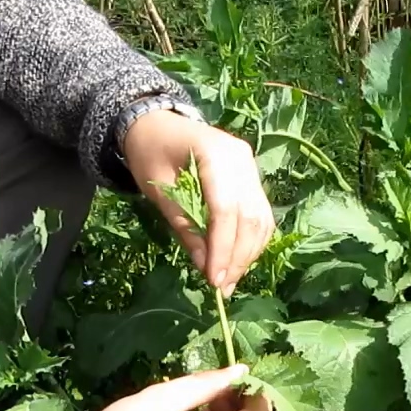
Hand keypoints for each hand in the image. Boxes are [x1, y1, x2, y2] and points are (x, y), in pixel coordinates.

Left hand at [122, 109, 274, 296]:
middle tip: (222, 288)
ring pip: (261, 219)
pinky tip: (237, 260)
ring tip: (229, 280)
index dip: (222, 249)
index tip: (214, 280)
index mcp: (215, 153)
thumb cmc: (149, 152)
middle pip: (249, 217)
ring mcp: (250, 167)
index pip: (226, 210)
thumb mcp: (159, 191)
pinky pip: (260, 214)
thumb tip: (205, 267)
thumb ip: (184, 227)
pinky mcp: (252, 177)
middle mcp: (242, 159)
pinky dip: (252, 241)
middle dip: (237, 258)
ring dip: (248, 254)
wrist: (155, 122)